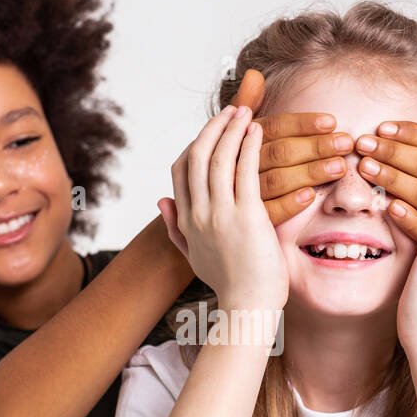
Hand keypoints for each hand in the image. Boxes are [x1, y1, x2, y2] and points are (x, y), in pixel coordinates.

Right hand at [156, 104, 287, 310]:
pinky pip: (244, 171)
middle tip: (232, 109)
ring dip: (231, 129)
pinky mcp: (246, 217)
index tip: (212, 129)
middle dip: (213, 128)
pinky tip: (256, 131)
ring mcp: (220, 215)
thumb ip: (174, 228)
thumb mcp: (193, 256)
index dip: (195, 143)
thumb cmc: (230, 284)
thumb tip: (159, 200)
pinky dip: (248, 146)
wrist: (248, 307)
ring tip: (245, 111)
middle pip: (196, 157)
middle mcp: (198, 215)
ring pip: (219, 158)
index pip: (180, 171)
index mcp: (185, 222)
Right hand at [228, 69, 353, 224]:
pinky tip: (311, 196)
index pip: (272, 127)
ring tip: (338, 166)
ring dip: (310, 171)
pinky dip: (290, 203)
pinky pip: (269, 212)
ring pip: (277, 179)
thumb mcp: (231, 134)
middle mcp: (234, 166)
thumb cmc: (225, 170)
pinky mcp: (245, 222)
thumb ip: (245, 105)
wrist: (203, 215)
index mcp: (235, 141)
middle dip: (315, 145)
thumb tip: (254, 75)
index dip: (302, 123)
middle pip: (278, 151)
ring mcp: (237, 195)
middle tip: (344, 142)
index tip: (330, 122)